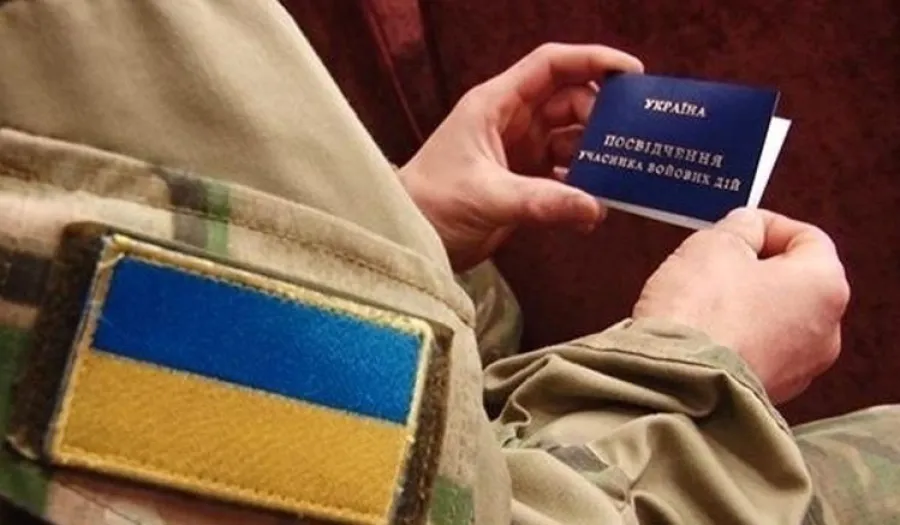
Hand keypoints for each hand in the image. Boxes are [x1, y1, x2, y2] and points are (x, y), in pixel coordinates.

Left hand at [399, 44, 643, 269]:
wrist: (408, 238)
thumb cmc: (432, 204)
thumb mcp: (488, 197)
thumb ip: (542, 202)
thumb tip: (596, 208)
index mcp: (496, 105)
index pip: (550, 65)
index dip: (592, 61)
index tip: (632, 72)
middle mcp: (511, 121)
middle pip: (569, 101)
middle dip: (601, 116)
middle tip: (629, 140)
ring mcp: (519, 151)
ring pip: (571, 138)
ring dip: (595, 155)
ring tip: (621, 174)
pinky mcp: (523, 181)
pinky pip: (564, 174)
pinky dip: (582, 186)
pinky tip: (595, 206)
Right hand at [633, 209, 849, 403]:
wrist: (678, 381)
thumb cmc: (701, 313)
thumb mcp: (715, 244)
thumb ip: (740, 226)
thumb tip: (746, 228)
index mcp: (824, 285)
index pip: (807, 237)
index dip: (767, 225)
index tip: (737, 226)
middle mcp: (826, 330)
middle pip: (793, 281)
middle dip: (754, 268)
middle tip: (715, 262)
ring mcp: (800, 367)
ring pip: (775, 319)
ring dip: (744, 304)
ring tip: (702, 301)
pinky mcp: (771, 390)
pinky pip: (757, 350)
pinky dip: (735, 337)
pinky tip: (703, 332)